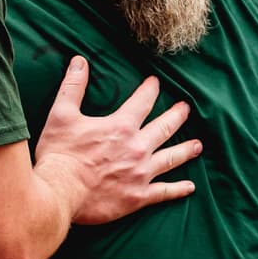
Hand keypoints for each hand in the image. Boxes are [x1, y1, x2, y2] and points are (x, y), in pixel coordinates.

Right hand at [34, 58, 201, 225]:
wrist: (59, 192)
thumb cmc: (60, 154)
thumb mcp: (62, 114)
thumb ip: (73, 86)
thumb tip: (79, 61)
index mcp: (121, 126)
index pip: (143, 101)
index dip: (150, 89)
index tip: (155, 82)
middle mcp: (137, 148)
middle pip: (165, 127)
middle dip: (177, 116)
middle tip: (186, 108)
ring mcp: (141, 173)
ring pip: (171, 159)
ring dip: (186, 150)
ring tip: (198, 145)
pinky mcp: (138, 197)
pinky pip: (164, 192)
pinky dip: (178, 189)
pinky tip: (190, 187)